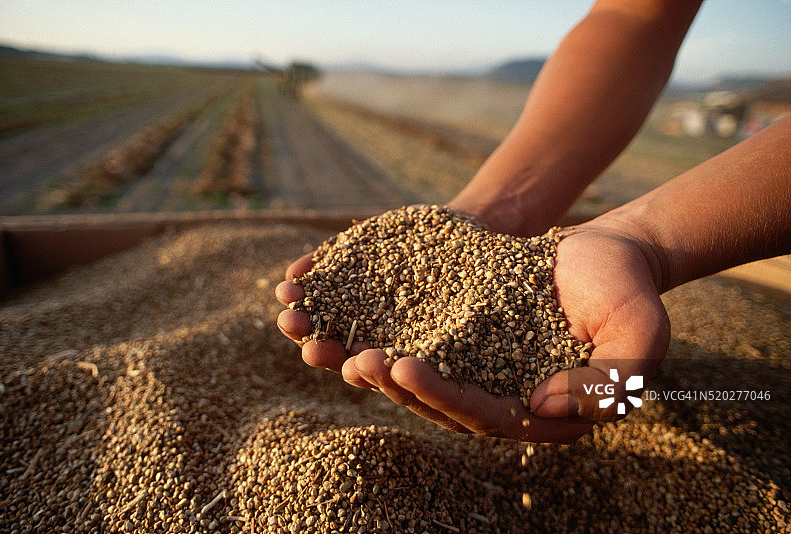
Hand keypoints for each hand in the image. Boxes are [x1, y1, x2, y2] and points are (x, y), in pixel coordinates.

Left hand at [276, 218, 669, 442]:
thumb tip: (539, 407)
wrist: (606, 252)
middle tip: (350, 358)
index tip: (401, 366)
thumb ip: (607, 381)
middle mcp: (495, 392)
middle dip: (388, 380)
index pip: (478, 413)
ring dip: (364, 359)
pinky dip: (370, 325)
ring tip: (323, 341)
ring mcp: (470, 362)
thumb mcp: (637, 333)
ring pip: (409, 369)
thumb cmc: (625, 289)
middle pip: (432, 397)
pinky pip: (406, 332)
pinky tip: (335, 313)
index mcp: (534, 410)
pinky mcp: (453, 329)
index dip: (437, 393)